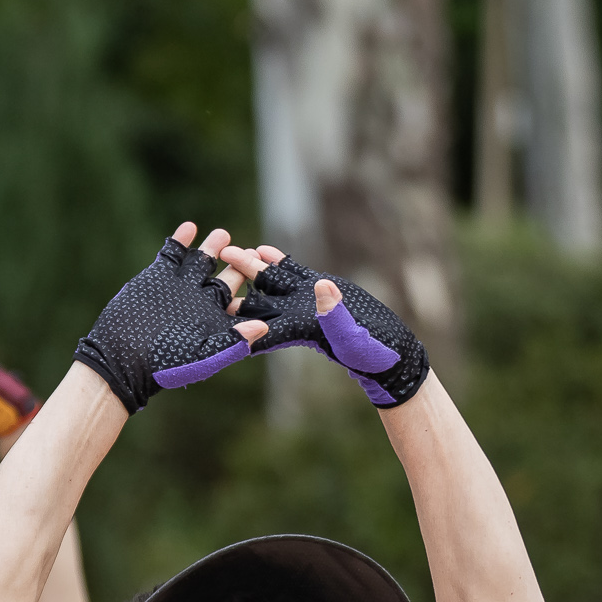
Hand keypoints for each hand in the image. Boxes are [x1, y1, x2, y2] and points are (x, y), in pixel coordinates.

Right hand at [71, 223, 268, 413]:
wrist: (121, 356)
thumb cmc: (163, 364)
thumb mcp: (202, 356)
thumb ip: (233, 342)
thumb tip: (263, 328)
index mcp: (215, 322)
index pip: (242, 302)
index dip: (255, 289)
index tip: (267, 274)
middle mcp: (200, 303)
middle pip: (226, 279)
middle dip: (238, 263)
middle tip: (251, 251)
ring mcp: (180, 288)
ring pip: (201, 262)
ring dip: (213, 247)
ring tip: (223, 234)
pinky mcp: (158, 277)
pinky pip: (173, 254)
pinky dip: (182, 240)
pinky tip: (190, 226)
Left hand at [221, 244, 429, 406]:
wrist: (388, 352)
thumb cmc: (371, 353)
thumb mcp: (351, 334)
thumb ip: (334, 313)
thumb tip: (321, 286)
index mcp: (298, 329)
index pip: (259, 326)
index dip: (237, 319)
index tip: (215, 311)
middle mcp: (296, 316)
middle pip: (259, 300)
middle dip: (236, 286)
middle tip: (214, 271)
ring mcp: (307, 302)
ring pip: (274, 282)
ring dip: (253, 267)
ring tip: (231, 251)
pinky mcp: (320, 290)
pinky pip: (295, 273)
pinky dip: (280, 261)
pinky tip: (264, 249)